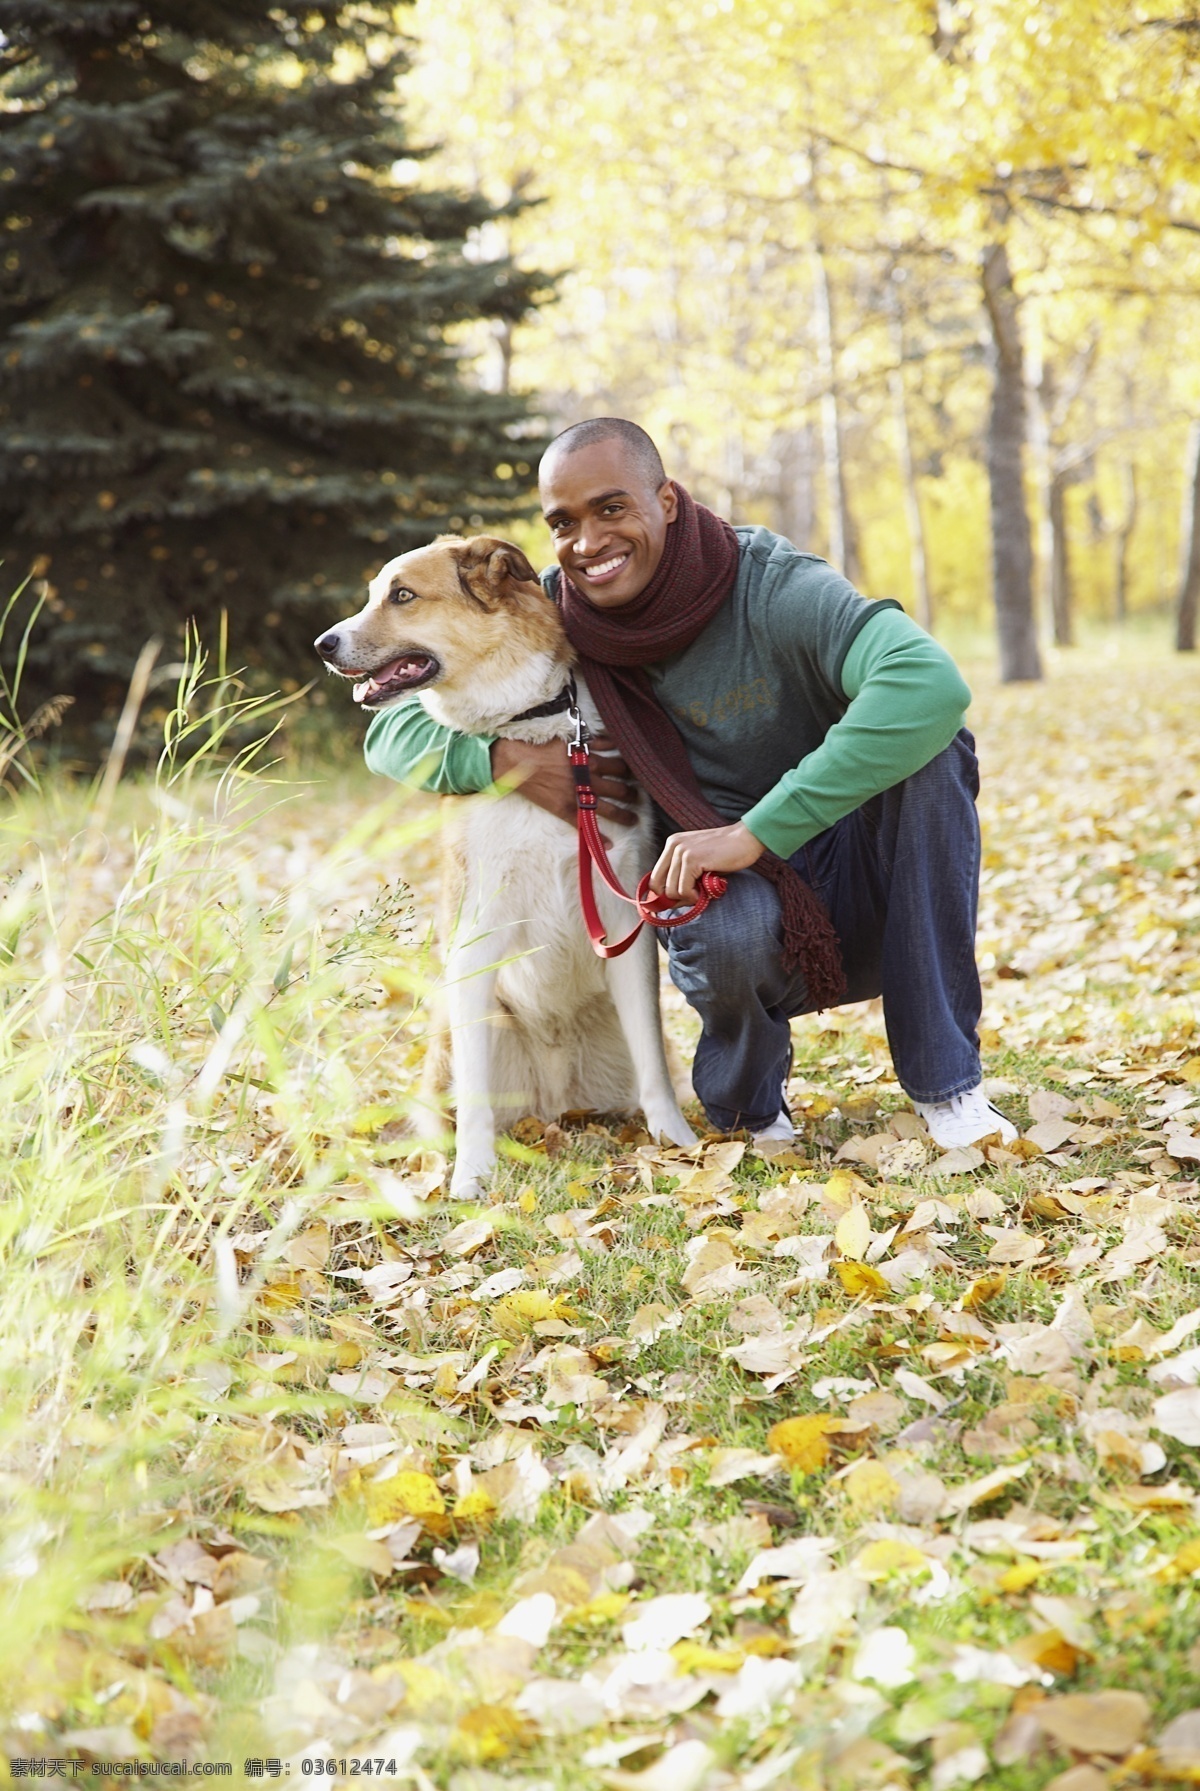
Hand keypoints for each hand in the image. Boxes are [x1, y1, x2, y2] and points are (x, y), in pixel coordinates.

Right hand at [490, 732, 637, 832]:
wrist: (515, 760)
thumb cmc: (541, 746)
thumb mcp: (571, 738)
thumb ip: (592, 741)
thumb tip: (611, 740)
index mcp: (590, 760)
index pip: (621, 766)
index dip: (633, 770)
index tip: (640, 774)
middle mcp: (587, 779)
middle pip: (619, 788)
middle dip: (632, 794)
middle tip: (639, 797)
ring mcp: (576, 796)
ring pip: (608, 808)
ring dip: (624, 814)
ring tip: (634, 819)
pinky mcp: (564, 809)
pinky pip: (584, 825)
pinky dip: (598, 836)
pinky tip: (609, 843)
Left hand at [650, 821, 764, 900]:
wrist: (747, 838)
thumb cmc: (727, 854)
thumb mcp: (699, 862)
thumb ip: (682, 876)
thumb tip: (669, 903)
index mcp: (672, 844)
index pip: (654, 877)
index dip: (663, 895)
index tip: (677, 902)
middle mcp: (673, 846)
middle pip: (658, 886)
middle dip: (674, 899)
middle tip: (693, 898)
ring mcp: (681, 851)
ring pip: (671, 890)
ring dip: (687, 898)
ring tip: (703, 892)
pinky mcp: (692, 859)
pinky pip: (684, 889)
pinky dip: (694, 896)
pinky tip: (706, 891)